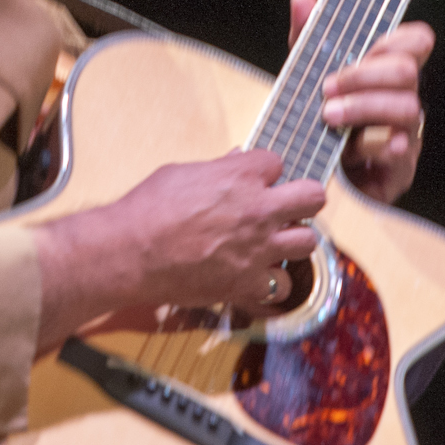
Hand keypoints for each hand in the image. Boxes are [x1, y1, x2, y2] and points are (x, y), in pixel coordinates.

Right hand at [33, 149, 325, 350]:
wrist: (131, 252)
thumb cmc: (148, 208)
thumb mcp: (181, 173)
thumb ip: (217, 168)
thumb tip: (235, 159)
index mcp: (242, 175)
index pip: (277, 162)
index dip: (265, 171)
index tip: (255, 179)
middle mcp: (260, 210)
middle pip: (313, 197)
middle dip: (303, 199)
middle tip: (287, 206)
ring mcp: (259, 249)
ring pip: (308, 242)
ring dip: (292, 240)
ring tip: (274, 242)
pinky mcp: (249, 283)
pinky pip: (284, 284)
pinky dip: (273, 281)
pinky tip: (258, 275)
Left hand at [289, 0, 433, 203]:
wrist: (315, 169)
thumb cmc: (322, 117)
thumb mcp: (310, 73)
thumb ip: (308, 36)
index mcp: (386, 72)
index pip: (416, 42)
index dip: (398, 39)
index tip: (364, 48)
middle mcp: (402, 99)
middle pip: (407, 71)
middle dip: (365, 75)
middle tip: (327, 88)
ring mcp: (405, 133)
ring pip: (407, 108)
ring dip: (365, 108)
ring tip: (328, 116)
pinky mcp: (398, 168)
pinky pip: (402, 154)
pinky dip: (379, 148)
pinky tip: (354, 148)